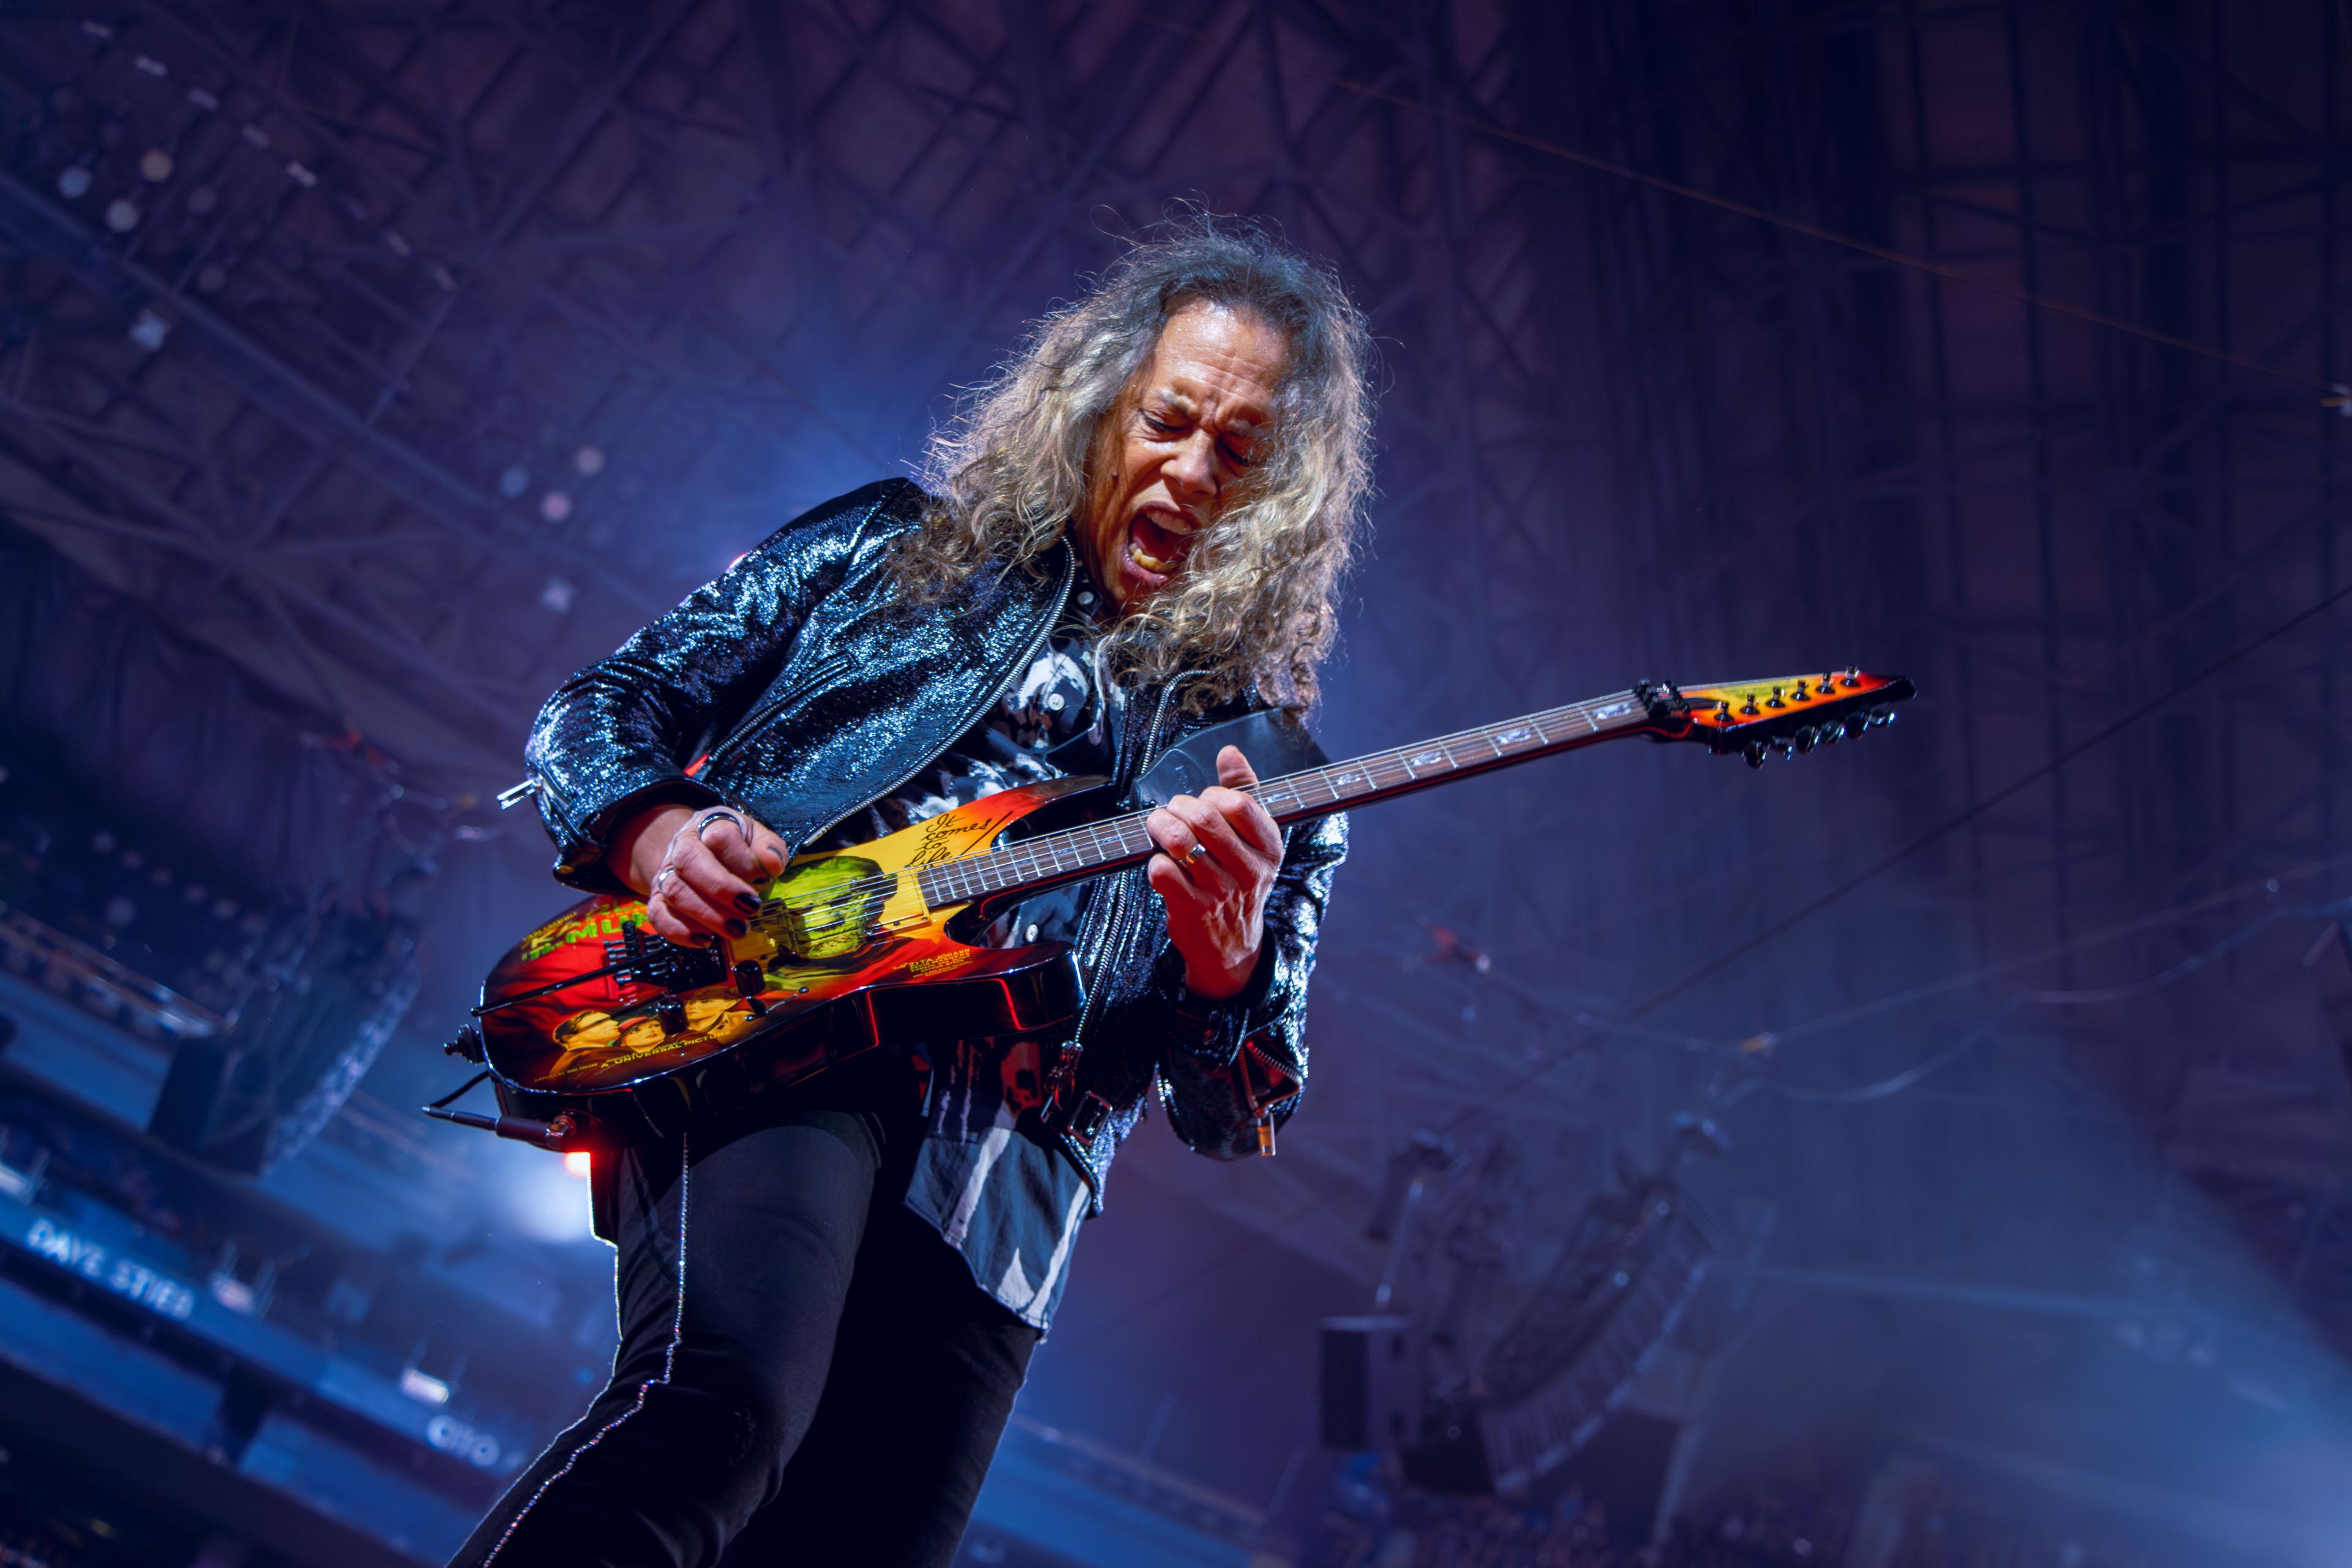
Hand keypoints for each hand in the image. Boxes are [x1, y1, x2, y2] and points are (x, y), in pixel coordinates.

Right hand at [613, 802, 790, 946]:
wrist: (697, 850)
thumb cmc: (735, 846)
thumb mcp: (757, 837)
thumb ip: (769, 847)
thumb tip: (772, 864)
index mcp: (709, 824)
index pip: (719, 836)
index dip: (744, 860)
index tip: (765, 878)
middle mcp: (682, 846)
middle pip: (689, 861)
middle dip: (722, 888)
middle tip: (751, 909)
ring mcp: (666, 873)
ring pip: (675, 891)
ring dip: (707, 915)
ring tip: (737, 930)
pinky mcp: (658, 899)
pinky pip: (658, 915)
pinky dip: (679, 931)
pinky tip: (706, 940)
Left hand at [1146, 746, 1282, 999]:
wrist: (1232, 944)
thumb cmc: (1238, 879)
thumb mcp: (1254, 839)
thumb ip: (1244, 790)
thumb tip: (1230, 753)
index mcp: (1269, 847)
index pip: (1239, 804)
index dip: (1211, 794)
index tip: (1204, 802)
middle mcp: (1249, 870)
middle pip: (1205, 819)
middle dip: (1179, 806)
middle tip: (1172, 810)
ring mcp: (1220, 892)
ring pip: (1179, 842)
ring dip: (1160, 826)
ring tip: (1158, 825)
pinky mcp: (1191, 909)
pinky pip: (1162, 870)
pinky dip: (1153, 860)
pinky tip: (1161, 861)